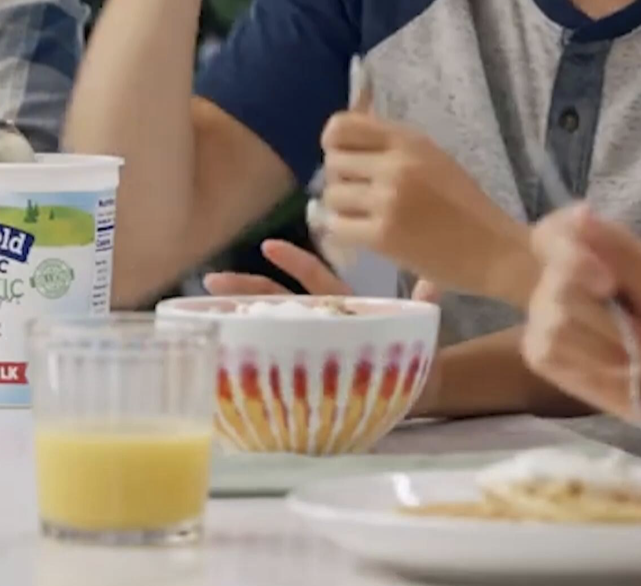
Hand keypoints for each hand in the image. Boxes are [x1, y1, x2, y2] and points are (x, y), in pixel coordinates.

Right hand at [205, 241, 444, 414]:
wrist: (415, 392)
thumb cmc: (414, 354)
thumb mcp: (417, 326)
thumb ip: (422, 303)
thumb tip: (436, 281)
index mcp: (343, 306)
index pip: (314, 278)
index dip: (293, 262)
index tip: (267, 246)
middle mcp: (321, 321)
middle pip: (277, 299)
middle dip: (246, 288)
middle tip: (212, 279)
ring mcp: (311, 345)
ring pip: (269, 326)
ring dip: (239, 316)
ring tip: (205, 314)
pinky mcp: (306, 371)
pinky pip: (274, 361)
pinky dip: (248, 358)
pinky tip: (221, 360)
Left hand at [318, 112, 536, 304]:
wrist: (495, 252)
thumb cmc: (466, 206)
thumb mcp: (431, 160)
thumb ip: (391, 147)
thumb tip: (341, 135)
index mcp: (409, 140)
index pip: (341, 126)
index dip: (334, 143)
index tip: (346, 161)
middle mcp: (396, 164)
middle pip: (332, 162)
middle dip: (340, 180)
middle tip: (359, 196)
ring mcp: (388, 199)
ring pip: (331, 196)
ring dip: (342, 209)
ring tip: (365, 218)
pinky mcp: (383, 235)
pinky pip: (337, 226)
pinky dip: (345, 233)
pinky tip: (365, 236)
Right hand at [520, 206, 640, 429]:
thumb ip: (621, 251)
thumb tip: (580, 212)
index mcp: (588, 248)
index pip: (550, 233)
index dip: (568, 252)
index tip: (609, 281)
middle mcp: (558, 276)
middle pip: (556, 283)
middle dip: (603, 312)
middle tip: (637, 326)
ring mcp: (544, 314)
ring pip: (554, 323)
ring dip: (602, 343)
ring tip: (630, 352)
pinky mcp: (539, 350)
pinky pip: (545, 352)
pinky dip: (586, 364)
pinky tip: (609, 367)